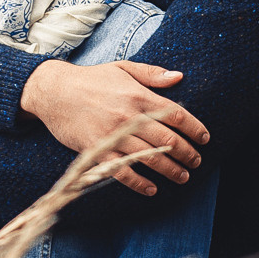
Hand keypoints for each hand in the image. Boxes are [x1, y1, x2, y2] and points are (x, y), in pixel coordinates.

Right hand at [20, 60, 209, 197]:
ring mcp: (112, 136)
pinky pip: (122, 171)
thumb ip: (151, 74)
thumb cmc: (90, 79)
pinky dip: (139, 183)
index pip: (176, 115)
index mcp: (138, 96)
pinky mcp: (96, 150)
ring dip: (170, 170)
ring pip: (149, 158)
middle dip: (187, 153)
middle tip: (197, 162)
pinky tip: (152, 189)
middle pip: (167, 140)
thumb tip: (179, 77)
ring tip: (183, 177)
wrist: (53, 91)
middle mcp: (128, 117)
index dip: (195, 128)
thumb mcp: (122, 68)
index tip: (205, 138)